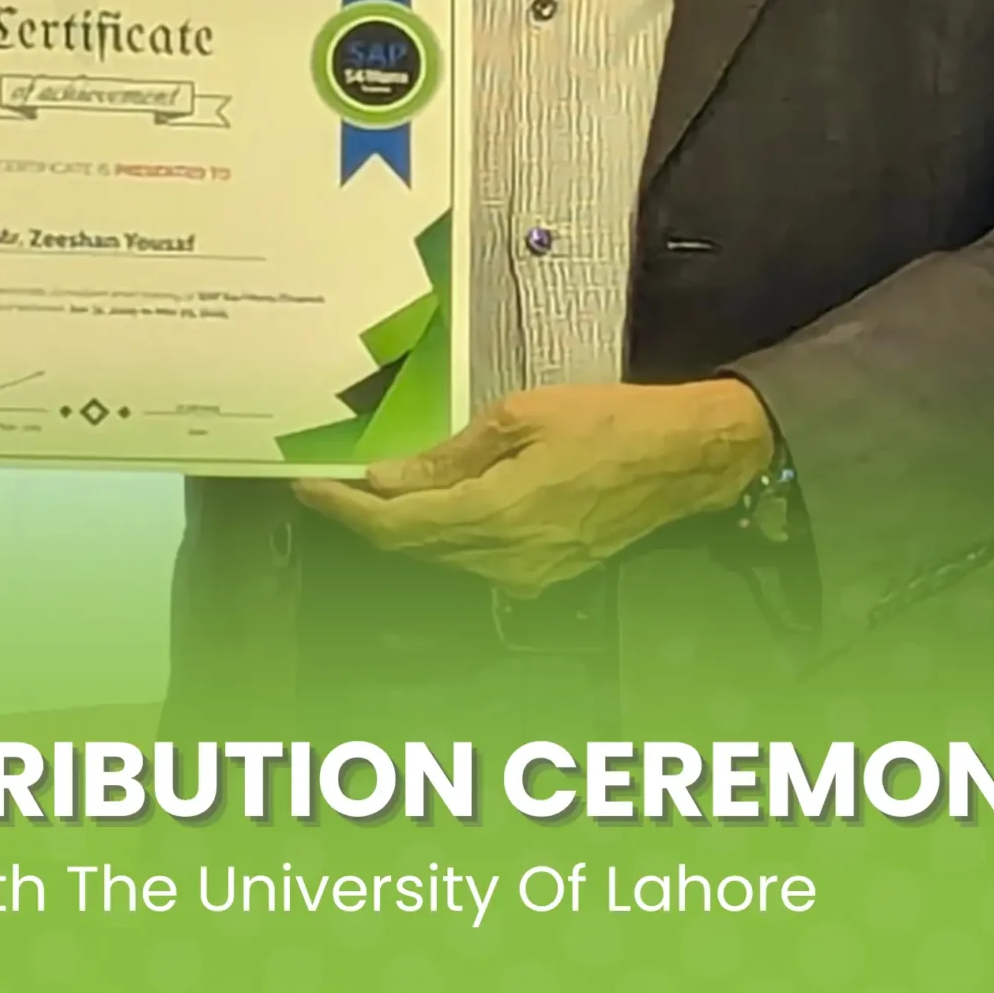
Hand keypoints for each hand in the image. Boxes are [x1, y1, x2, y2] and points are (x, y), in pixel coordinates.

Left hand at [293, 380, 774, 599]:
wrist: (682, 458)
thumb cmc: (607, 424)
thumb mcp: (518, 418)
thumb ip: (449, 457)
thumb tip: (388, 478)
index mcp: (496, 515)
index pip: (397, 526)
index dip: (346, 510)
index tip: (310, 487)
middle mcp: (508, 559)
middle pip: (414, 547)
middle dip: (366, 518)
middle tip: (330, 484)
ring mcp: (529, 574)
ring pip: (443, 556)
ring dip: (403, 527)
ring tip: (371, 489)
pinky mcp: (547, 574)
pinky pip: (476, 560)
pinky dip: (443, 534)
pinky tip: (432, 504)